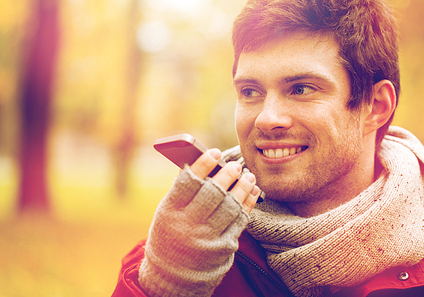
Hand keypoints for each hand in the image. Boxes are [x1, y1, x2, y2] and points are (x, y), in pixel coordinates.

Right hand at [138, 147, 259, 295]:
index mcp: (170, 212)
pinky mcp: (223, 248)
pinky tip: (252, 191)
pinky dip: (248, 203)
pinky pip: (240, 221)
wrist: (173, 275)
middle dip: (227, 175)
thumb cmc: (171, 232)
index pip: (188, 182)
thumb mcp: (168, 211)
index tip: (214, 152)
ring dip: (242, 188)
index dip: (203, 164)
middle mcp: (188, 225)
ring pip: (230, 206)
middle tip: (235, 165)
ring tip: (248, 176)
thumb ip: (183, 189)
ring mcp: (207, 238)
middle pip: (213, 193)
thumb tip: (206, 162)